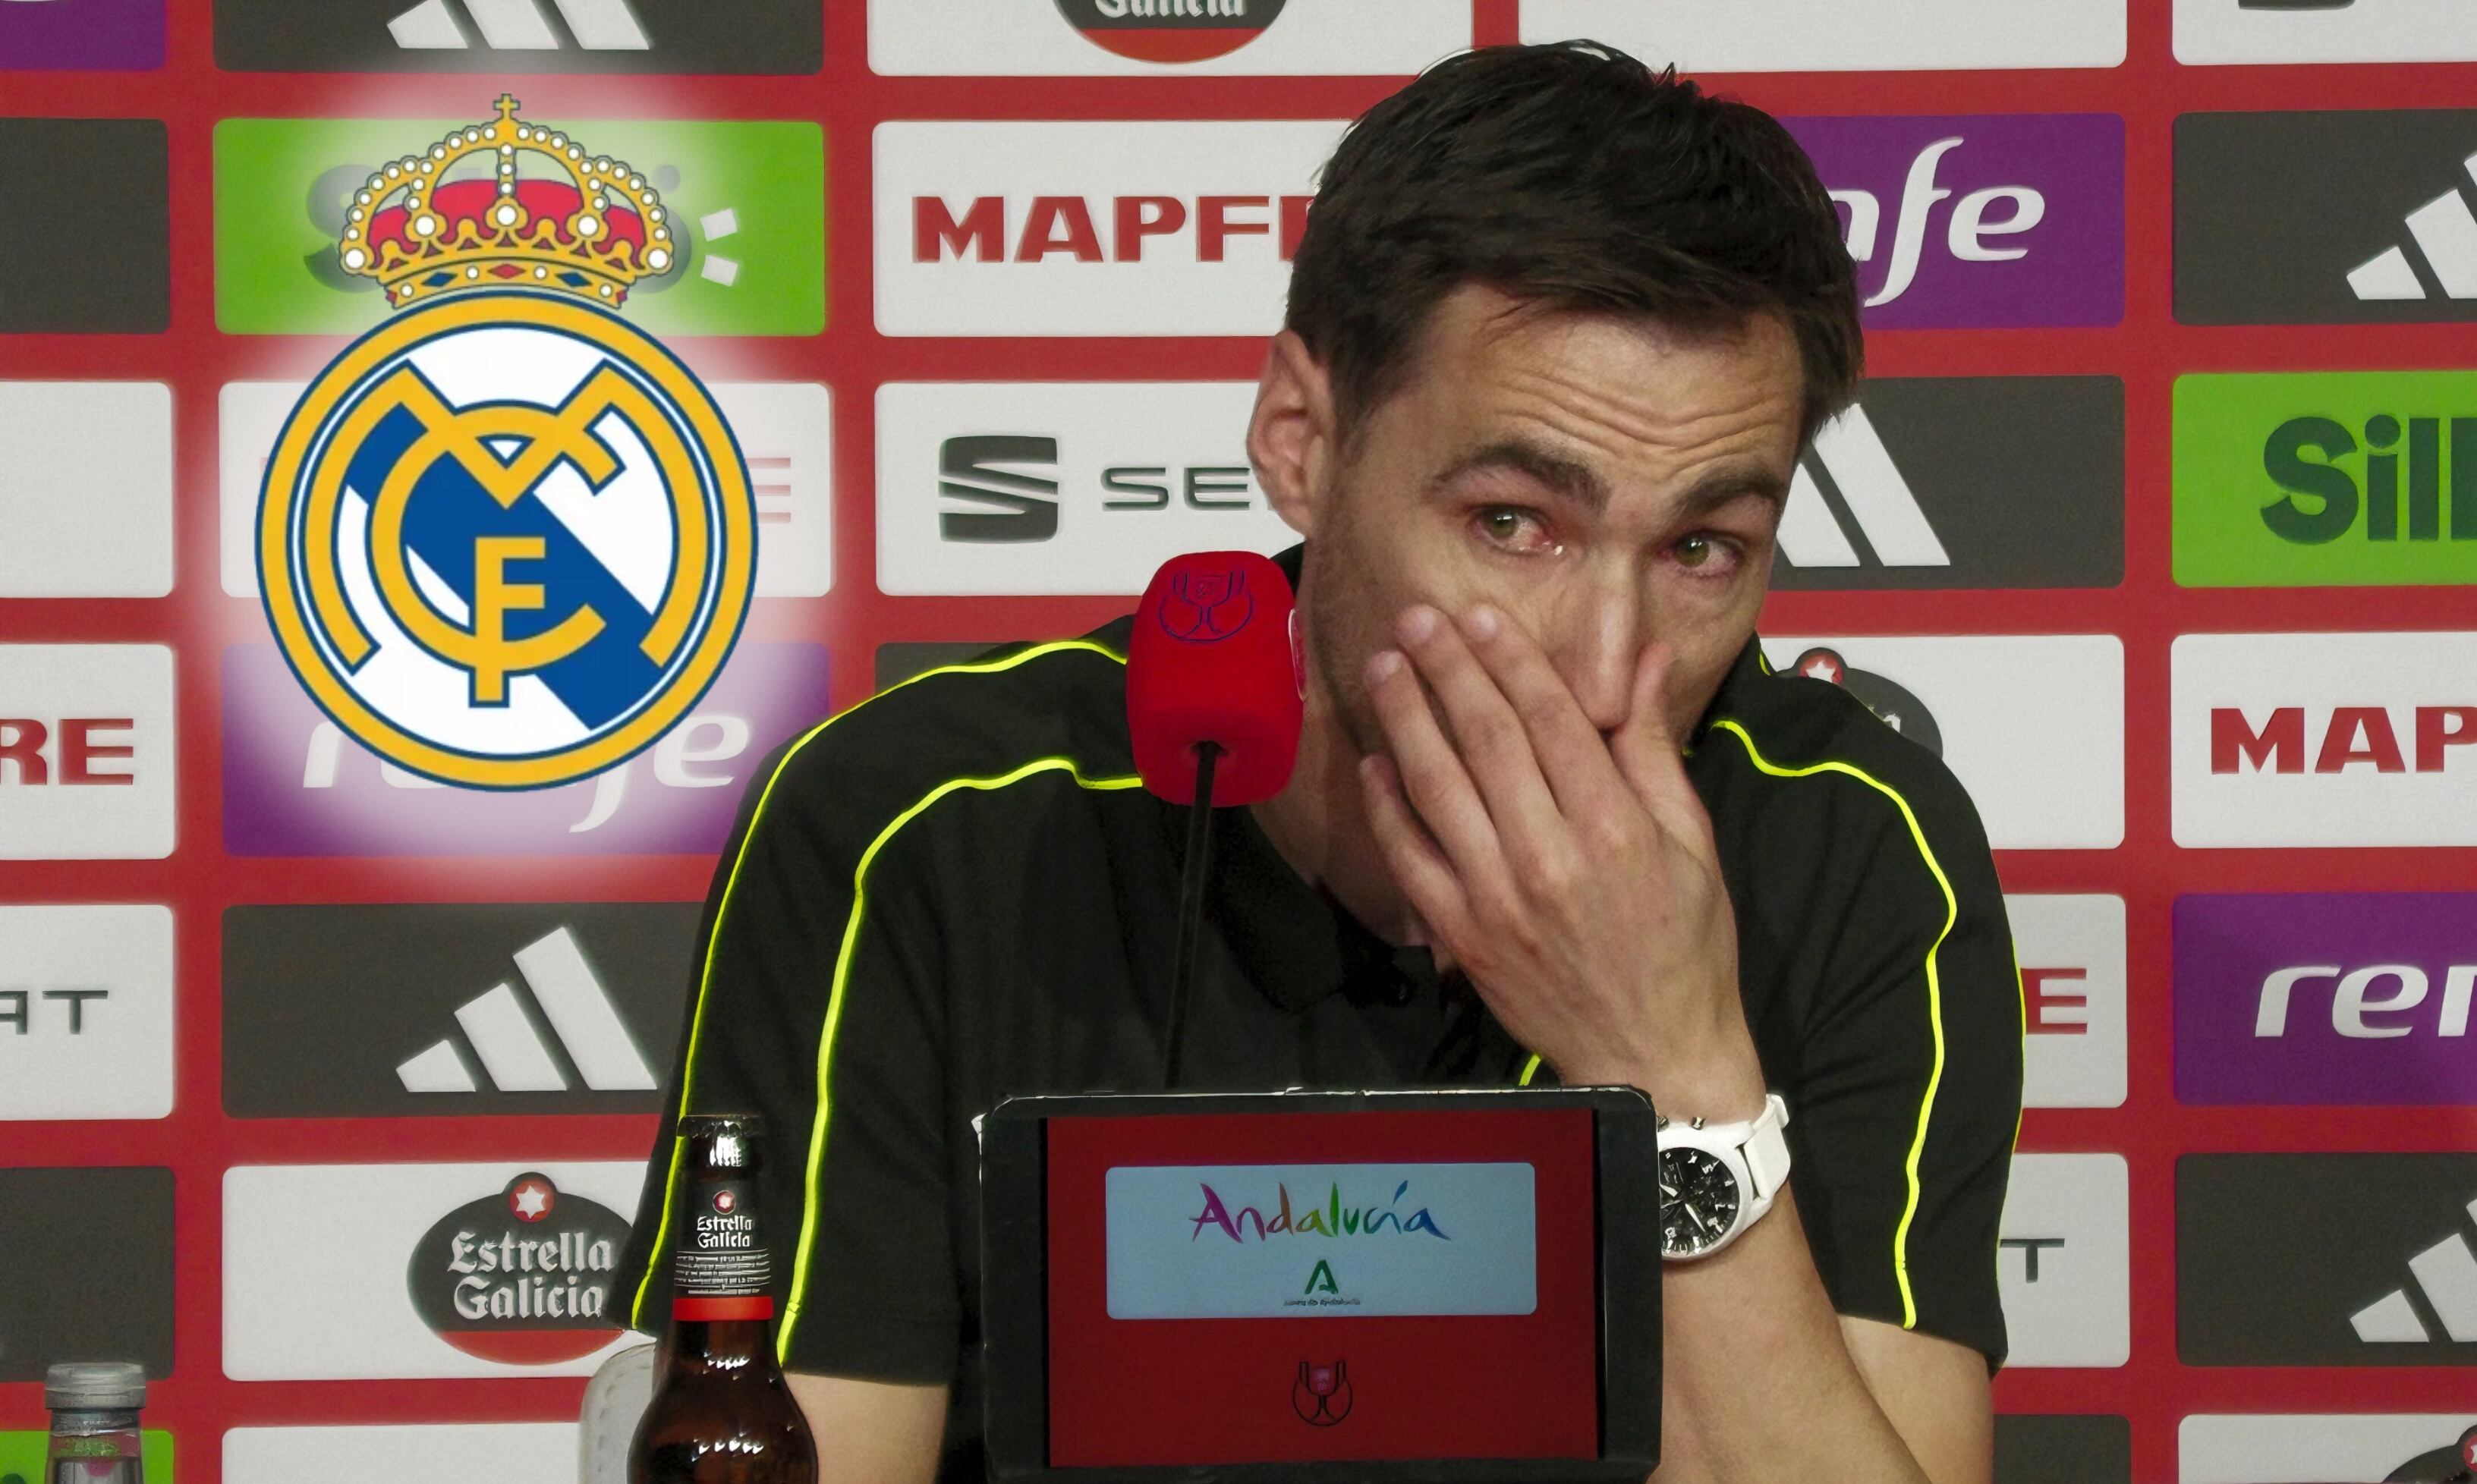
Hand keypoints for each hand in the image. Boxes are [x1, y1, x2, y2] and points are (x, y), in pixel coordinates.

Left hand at [1356, 603, 1761, 1107]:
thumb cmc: (1686, 946)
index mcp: (1615, 829)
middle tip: (1418, 618)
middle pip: (1488, 740)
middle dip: (1449, 670)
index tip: (1480, 616)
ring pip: (1439, 788)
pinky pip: (1411, 858)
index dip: (1511, 661)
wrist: (1654, 1056)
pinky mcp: (1462, 934)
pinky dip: (1388, 807)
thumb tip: (1647, 663)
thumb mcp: (1693, 845)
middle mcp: (1550, 857)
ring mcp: (1497, 898)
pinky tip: (1376, 760)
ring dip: (1407, 719)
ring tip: (1388, 665)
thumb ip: (1655, 751)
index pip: (1552, 721)